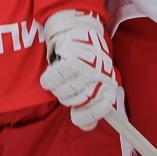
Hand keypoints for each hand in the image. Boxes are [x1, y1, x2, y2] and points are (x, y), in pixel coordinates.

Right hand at [38, 10, 117, 129]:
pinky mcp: (72, 61)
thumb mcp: (92, 80)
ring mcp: (87, 69)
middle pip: (77, 102)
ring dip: (57, 88)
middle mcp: (100, 76)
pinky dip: (48, 80)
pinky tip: (48, 77)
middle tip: (65, 85)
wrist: (76, 27)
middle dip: (68, 97)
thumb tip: (87, 127)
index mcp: (108, 82)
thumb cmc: (84, 57)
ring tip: (58, 79)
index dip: (87, 116)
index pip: (101, 108)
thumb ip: (90, 105)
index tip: (76, 116)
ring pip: (65, 93)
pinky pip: (54, 81)